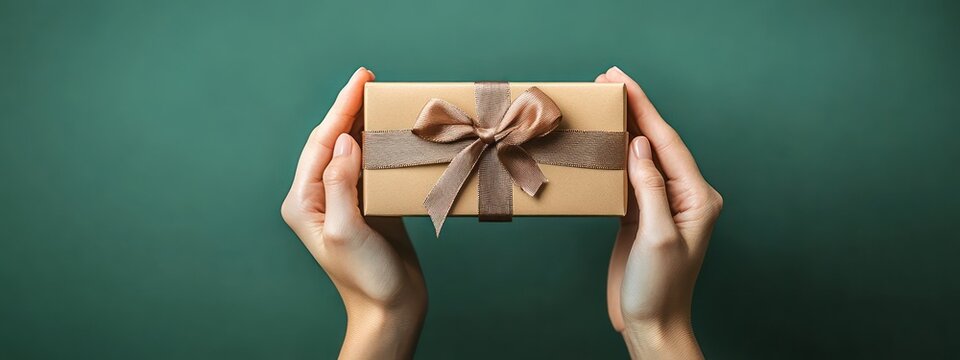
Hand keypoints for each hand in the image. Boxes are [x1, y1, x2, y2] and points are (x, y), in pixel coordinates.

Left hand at [281, 67, 426, 358]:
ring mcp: (344, 200)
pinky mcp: (367, 206)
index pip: (322, 143)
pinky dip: (379, 145)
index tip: (360, 80)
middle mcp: (319, 197)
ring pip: (351, 150)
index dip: (341, 108)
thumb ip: (340, 184)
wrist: (390, 308)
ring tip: (380, 98)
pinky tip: (391, 132)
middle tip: (369, 78)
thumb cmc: (365, 277)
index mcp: (304, 201)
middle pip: (332, 140)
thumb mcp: (346, 230)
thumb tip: (344, 141)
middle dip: (349, 109)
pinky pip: (370, 166)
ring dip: (364, 124)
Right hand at [597, 67, 722, 358]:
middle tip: (608, 79)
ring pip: (642, 155)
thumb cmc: (659, 288)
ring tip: (605, 101)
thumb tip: (639, 146)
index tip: (621, 81)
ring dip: (624, 127)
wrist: (651, 323)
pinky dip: (617, 155)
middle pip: (656, 142)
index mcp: (696, 197)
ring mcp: (663, 204)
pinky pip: (631, 176)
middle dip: (635, 109)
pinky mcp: (642, 215)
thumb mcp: (656, 237)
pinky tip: (605, 141)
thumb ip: (650, 188)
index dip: (644, 108)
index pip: (667, 142)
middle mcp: (684, 195)